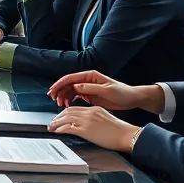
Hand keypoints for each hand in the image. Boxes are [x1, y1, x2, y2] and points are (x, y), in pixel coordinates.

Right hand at [47, 70, 163, 111]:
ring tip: (60, 105)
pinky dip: (70, 101)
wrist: (131, 99)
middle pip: (68, 84)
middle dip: (59, 91)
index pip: (71, 78)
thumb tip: (76, 87)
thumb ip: (90, 88)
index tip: (52, 90)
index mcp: (90, 76)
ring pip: (70, 91)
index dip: (60, 84)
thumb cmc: (122, 92)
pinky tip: (67, 106)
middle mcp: (87, 81)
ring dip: (63, 97)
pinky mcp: (90, 96)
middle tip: (53, 99)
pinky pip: (75, 97)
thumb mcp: (106, 90)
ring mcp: (88, 88)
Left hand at [48, 106, 141, 152]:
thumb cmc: (120, 131)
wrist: (127, 135)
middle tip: (53, 122)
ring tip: (51, 127)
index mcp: (94, 109)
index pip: (75, 108)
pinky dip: (60, 129)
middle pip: (68, 112)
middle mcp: (89, 113)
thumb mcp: (106, 119)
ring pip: (66, 118)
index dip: (65, 113)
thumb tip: (88, 125)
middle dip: (58, 117)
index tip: (60, 117)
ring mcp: (87, 121)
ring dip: (56, 123)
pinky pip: (68, 128)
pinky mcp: (86, 130)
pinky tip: (56, 131)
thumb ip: (95, 119)